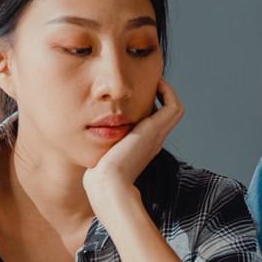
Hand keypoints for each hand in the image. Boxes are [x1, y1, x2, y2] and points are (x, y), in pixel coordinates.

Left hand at [83, 78, 183, 214]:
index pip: (154, 121)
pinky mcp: (156, 129)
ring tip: (151, 80)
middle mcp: (154, 139)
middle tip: (145, 82)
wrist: (109, 182)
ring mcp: (157, 135)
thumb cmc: (100, 173)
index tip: (134, 94)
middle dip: (157, 95)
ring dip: (164, 92)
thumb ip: (100, 142)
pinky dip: (167, 92)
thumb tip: (88, 133)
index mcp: (144, 145)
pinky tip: (152, 84)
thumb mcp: (102, 153)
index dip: (148, 106)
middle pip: (166, 113)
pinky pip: (173, 105)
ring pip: (173, 108)